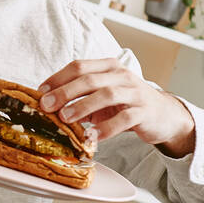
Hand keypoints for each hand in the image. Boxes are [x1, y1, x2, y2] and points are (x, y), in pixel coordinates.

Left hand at [37, 58, 195, 154]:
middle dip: (65, 92)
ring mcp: (135, 92)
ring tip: (65, 118)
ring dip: (83, 106)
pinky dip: (106, 128)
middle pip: (90, 78)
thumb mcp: (102, 97)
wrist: (163, 115)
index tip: (40, 92)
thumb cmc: (126, 105)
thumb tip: (50, 106)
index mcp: (108, 67)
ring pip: (107, 94)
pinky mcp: (144, 112)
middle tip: (47, 106)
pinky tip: (92, 136)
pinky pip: (124, 119)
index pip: (79, 66)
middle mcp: (122, 75)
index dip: (58, 78)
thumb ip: (80, 98)